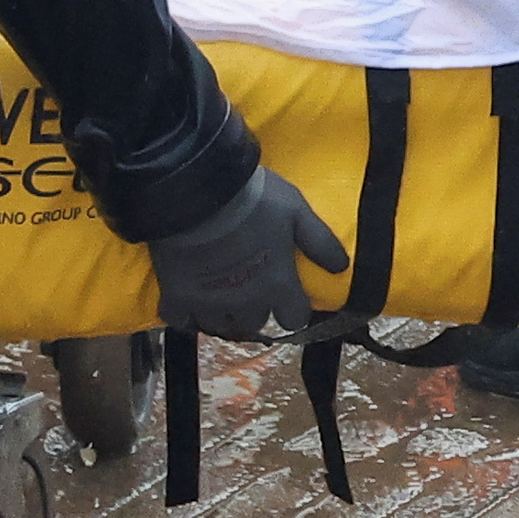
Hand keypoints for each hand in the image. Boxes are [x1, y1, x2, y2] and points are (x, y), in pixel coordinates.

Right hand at [147, 155, 347, 340]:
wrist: (199, 191)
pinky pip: (179, 320)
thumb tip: (341, 268)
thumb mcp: (296, 211)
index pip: (293, 318)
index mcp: (277, 285)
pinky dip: (184, 314)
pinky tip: (186, 301)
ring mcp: (209, 302)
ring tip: (219, 297)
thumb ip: (320, 241)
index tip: (287, 297)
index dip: (292, 309)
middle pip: (254, 324)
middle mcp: (245, 302)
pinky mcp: (176, 296)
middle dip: (255, 311)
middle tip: (249, 292)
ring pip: (219, 326)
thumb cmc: (254, 200)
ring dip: (222, 315)